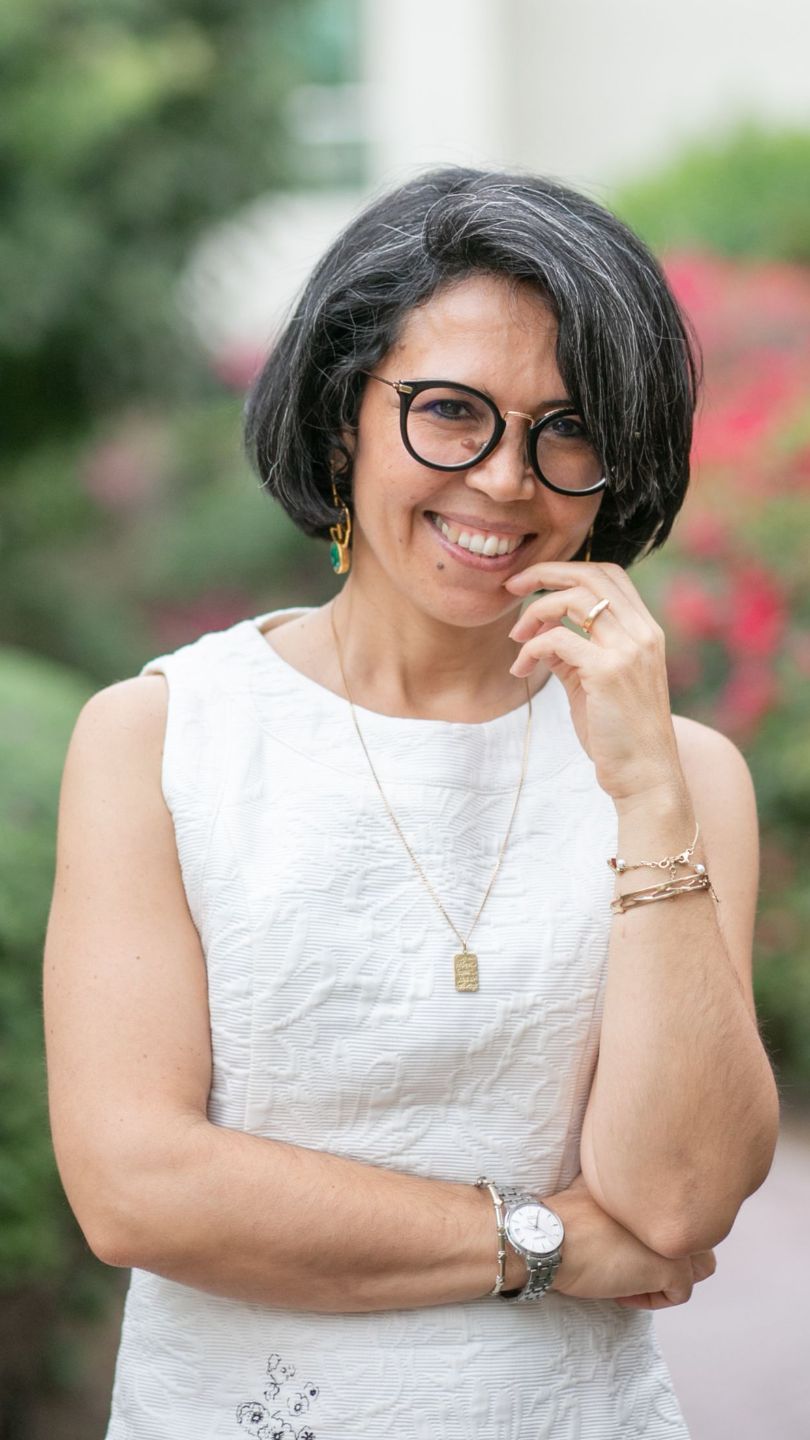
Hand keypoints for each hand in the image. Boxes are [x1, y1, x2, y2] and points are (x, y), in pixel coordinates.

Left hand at [503, 561, 683, 805]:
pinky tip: (521, 668)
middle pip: (591, 576)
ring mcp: (629, 650)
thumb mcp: (597, 683)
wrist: (646, 776)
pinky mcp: (608, 672)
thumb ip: (576, 654)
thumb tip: (542, 634)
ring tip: (516, 637)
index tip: (534, 581)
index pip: (609, 575)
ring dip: (534, 612)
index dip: (568, 569)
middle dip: (545, 573)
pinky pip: (557, 640)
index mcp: (645, 631)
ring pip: (573, 600)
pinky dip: (530, 649)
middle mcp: (643, 633)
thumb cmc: (619, 734)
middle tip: (512, 587)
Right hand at [547, 1173, 716, 1309]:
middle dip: (674, 1252)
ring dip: (673, 1276)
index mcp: (653, 1183)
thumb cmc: (560, 1218)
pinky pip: (680, 1293)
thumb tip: (623, 1206)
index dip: (655, 1231)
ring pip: (703, 1265)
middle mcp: (671, 1205)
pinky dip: (653, 1300)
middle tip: (639, 1262)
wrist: (549, 1238)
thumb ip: (621, 1193)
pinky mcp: (671, 1267)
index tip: (627, 1242)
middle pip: (701, 1232)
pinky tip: (622, 1293)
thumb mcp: (597, 1190)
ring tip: (636, 1278)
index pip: (680, 1207)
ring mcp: (675, 1236)